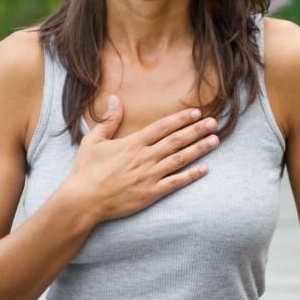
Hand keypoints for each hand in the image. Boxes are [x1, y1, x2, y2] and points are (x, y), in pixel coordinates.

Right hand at [63, 95, 220, 223]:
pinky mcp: (151, 193)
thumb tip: (116, 99)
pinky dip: (191, 176)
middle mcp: (145, 157)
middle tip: (214, 123)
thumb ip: (109, 120)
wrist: (83, 200)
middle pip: (176, 141)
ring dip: (199, 149)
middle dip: (196, 130)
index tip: (196, 113)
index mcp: (133, 143)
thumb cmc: (86, 171)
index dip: (181, 119)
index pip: (162, 127)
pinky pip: (175, 183)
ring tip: (215, 140)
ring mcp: (149, 176)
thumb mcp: (93, 140)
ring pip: (180, 159)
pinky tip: (205, 169)